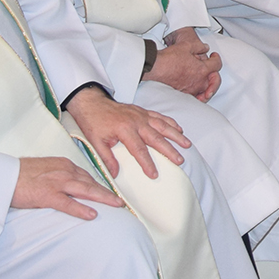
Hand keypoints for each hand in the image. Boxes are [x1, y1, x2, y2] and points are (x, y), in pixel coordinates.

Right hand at [12, 156, 125, 219]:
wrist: (3, 175)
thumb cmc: (21, 174)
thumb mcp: (45, 170)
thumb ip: (59, 175)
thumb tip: (70, 185)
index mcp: (63, 164)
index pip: (87, 175)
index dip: (100, 185)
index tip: (110, 192)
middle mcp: (64, 171)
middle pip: (90, 182)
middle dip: (107, 191)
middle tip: (120, 200)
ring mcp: (56, 182)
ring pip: (85, 190)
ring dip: (103, 197)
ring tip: (116, 205)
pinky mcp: (46, 195)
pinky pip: (67, 203)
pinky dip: (81, 209)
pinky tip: (92, 214)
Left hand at [64, 87, 188, 180]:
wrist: (92, 103)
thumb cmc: (93, 122)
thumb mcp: (95, 142)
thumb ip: (106, 158)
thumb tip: (115, 174)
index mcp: (125, 129)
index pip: (139, 150)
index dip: (147, 163)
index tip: (154, 175)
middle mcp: (137, 121)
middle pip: (157, 138)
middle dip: (169, 150)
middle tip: (179, 160)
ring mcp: (142, 115)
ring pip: (163, 126)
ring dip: (176, 135)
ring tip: (187, 145)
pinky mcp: (143, 111)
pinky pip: (160, 116)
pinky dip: (171, 122)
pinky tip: (179, 129)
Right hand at [147, 32, 222, 101]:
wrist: (155, 67)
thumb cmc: (169, 58)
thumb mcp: (187, 45)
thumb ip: (200, 46)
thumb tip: (205, 48)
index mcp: (202, 69)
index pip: (217, 65)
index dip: (216, 58)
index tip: (213, 56)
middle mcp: (198, 81)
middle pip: (215, 81)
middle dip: (216, 74)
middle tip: (212, 70)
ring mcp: (191, 89)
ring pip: (207, 91)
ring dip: (210, 86)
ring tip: (207, 81)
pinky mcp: (183, 94)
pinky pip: (196, 97)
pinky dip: (200, 95)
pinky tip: (198, 92)